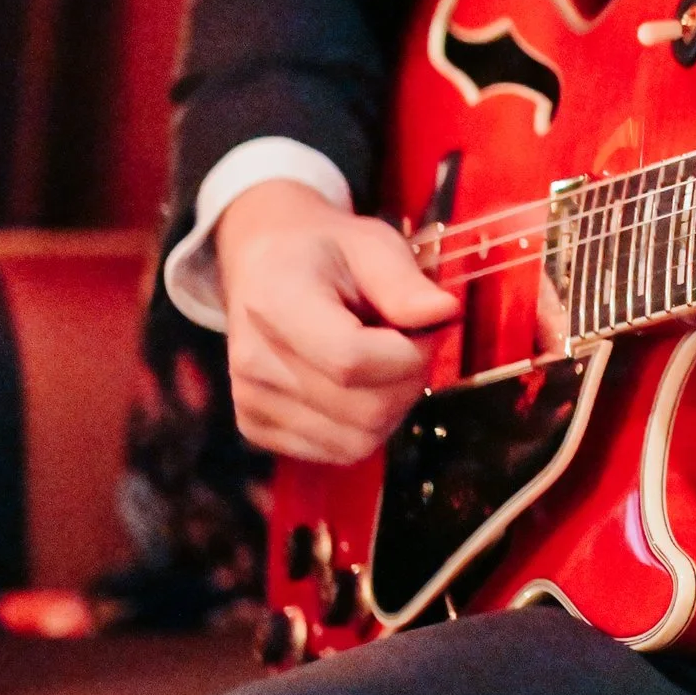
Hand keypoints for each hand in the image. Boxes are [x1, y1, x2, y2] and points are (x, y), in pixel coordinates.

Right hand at [215, 179, 459, 463]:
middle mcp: (253, 363)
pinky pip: (337, 451)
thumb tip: (444, 314)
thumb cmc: (326, 251)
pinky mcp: (257, 428)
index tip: (430, 327)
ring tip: (385, 360)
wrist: (265, 263)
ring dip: (393, 407)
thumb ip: (404, 283)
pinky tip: (361, 384)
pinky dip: (366, 425)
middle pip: (363, 411)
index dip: (410, 354)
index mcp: (274, 305)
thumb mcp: (371, 243)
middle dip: (410, 381)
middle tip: (412, 342)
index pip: (352, 361)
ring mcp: (251, 402)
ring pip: (356, 442)